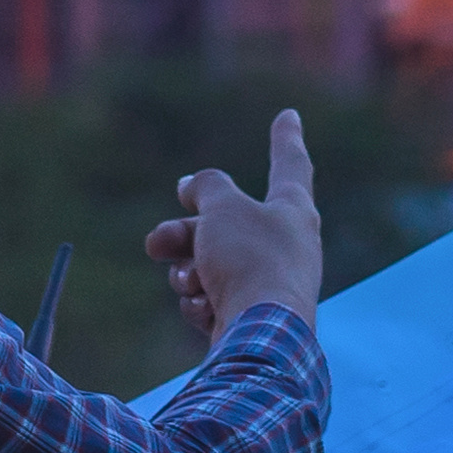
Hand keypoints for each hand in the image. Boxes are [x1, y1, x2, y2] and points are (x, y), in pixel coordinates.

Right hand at [144, 108, 322, 340]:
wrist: (259, 338)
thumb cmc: (250, 260)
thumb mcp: (224, 207)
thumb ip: (208, 187)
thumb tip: (193, 185)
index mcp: (293, 210)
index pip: (290, 163)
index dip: (285, 137)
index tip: (290, 114)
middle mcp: (285, 245)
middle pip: (226, 224)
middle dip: (186, 231)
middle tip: (159, 239)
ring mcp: (267, 284)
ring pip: (210, 262)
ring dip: (186, 268)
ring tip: (189, 279)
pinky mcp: (248, 319)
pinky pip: (211, 297)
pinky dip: (199, 300)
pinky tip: (203, 309)